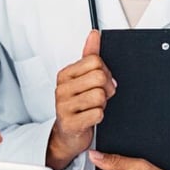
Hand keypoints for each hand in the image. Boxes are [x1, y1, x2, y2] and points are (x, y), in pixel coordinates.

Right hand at [46, 30, 115, 169]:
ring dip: (103, 104)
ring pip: (100, 96)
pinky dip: (99, 117)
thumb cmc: (77, 105)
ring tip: (94, 107)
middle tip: (102, 96)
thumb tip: (94, 34)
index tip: (102, 82)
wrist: (67, 135)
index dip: (106, 72)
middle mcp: (61, 89)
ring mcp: (64, 106)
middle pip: (99, 77)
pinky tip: (91, 118)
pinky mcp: (70, 123)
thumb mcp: (82, 78)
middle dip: (107, 88)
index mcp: (65, 74)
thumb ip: (89, 55)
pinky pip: (97, 114)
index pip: (95, 61)